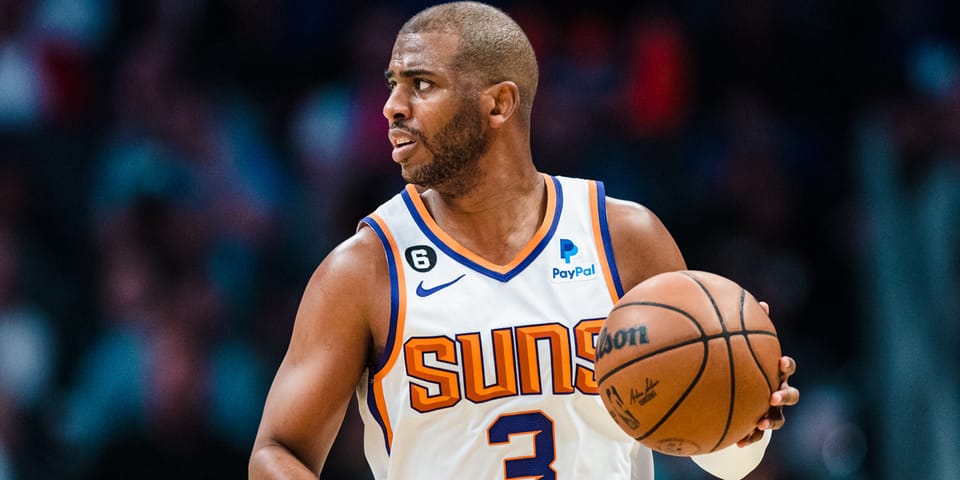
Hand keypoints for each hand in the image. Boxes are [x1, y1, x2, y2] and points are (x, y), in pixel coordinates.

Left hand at [737, 301, 799, 447]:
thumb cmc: (743, 363)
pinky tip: (737, 442)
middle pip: (791, 395)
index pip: (787, 367)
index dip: (787, 365)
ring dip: (772, 421)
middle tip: (772, 396)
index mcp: (774, 371)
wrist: (738, 390)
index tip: (781, 362)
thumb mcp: (744, 345)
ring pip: (779, 419)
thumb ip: (750, 327)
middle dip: (784, 396)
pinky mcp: (758, 425)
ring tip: (761, 423)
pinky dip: (750, 437)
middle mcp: (777, 390)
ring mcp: (771, 410)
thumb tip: (760, 302)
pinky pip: (757, 434)